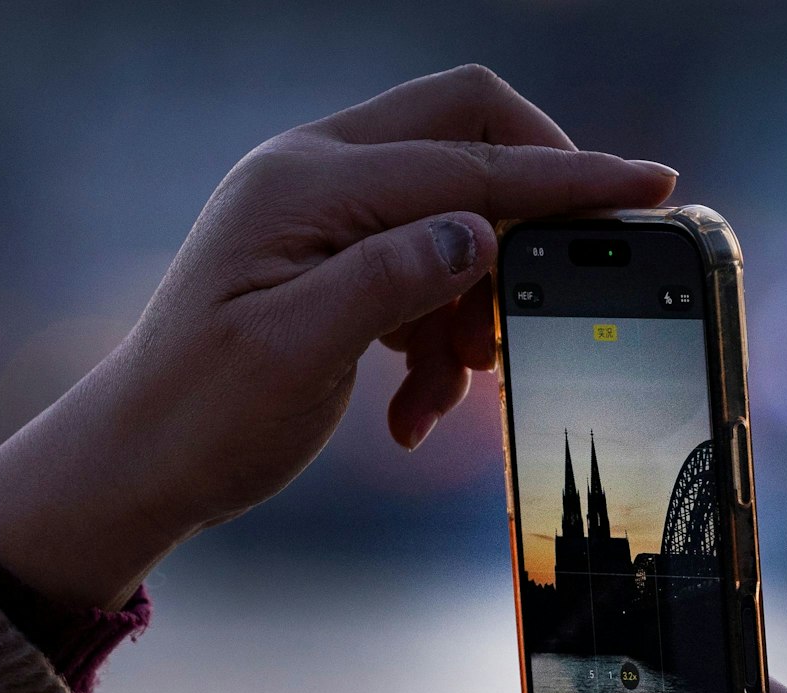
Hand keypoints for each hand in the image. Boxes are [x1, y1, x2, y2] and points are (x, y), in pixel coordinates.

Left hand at [0, 65, 676, 608]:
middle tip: (552, 295)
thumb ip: (390, 280)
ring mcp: (320, 210)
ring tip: (454, 391)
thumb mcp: (295, 354)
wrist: (136, 462)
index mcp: (306, 183)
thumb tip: (480, 231)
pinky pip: (421, 263)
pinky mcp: (327, 253)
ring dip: (475, 305)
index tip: (651, 186)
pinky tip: (418, 406)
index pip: (467, 157)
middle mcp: (314, 173)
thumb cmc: (202, 416)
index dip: (567, 175)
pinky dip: (438, 333)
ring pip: (455, 212)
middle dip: (528, 215)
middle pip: (467, 136)